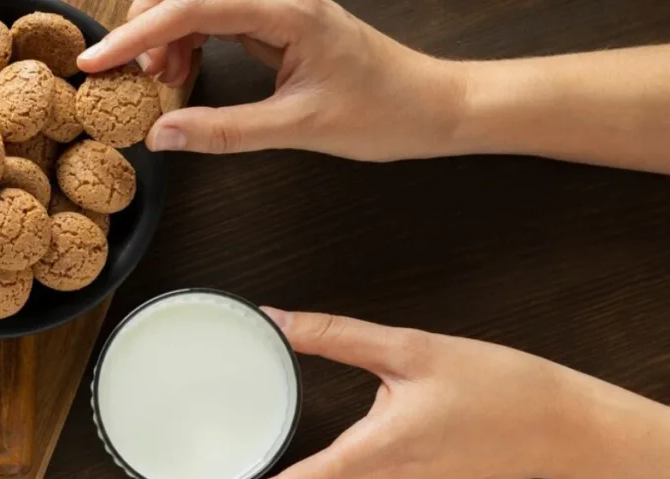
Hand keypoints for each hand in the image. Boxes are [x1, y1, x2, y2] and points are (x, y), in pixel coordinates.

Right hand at [77, 0, 467, 158]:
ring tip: (161, 78)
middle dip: (148, 24)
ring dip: (167, 33)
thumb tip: (163, 135)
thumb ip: (225, 131)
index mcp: (288, 10)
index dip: (138, 33)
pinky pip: (217, 18)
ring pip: (199, 1)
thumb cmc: (384, 112)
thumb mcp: (299, 128)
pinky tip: (184, 71)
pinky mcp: (278, 24)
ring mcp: (278, 8)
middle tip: (134, 74)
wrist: (433, 107)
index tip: (100, 61)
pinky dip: (189, 41)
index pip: (194, 7)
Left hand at [260, 307, 669, 478]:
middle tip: (231, 458)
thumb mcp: (412, 350)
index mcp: (375, 454)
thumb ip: (337, 337)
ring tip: (260, 458)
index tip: (216, 472)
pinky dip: (336, 472)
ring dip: (308, 475)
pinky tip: (323, 458)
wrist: (566, 427)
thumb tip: (279, 320)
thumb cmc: (500, 391)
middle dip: (277, 477)